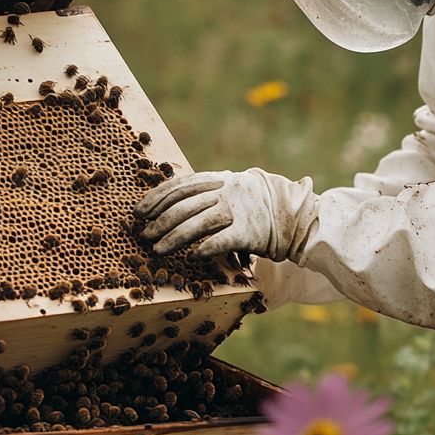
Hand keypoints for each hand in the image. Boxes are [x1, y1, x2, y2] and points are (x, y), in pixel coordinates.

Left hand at [134, 168, 316, 259]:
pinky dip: (205, 247)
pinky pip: (223, 240)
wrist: (295, 213)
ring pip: (198, 223)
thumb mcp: (232, 188)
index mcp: (219, 178)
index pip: (180, 185)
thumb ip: (207, 192)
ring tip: (158, 250)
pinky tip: (192, 256)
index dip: (156, 198)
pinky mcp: (250, 232)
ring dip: (174, 237)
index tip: (139, 212)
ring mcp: (238, 211)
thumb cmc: (257, 205)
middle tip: (144, 235)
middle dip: (160, 221)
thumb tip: (170, 201)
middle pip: (184, 205)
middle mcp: (226, 191)